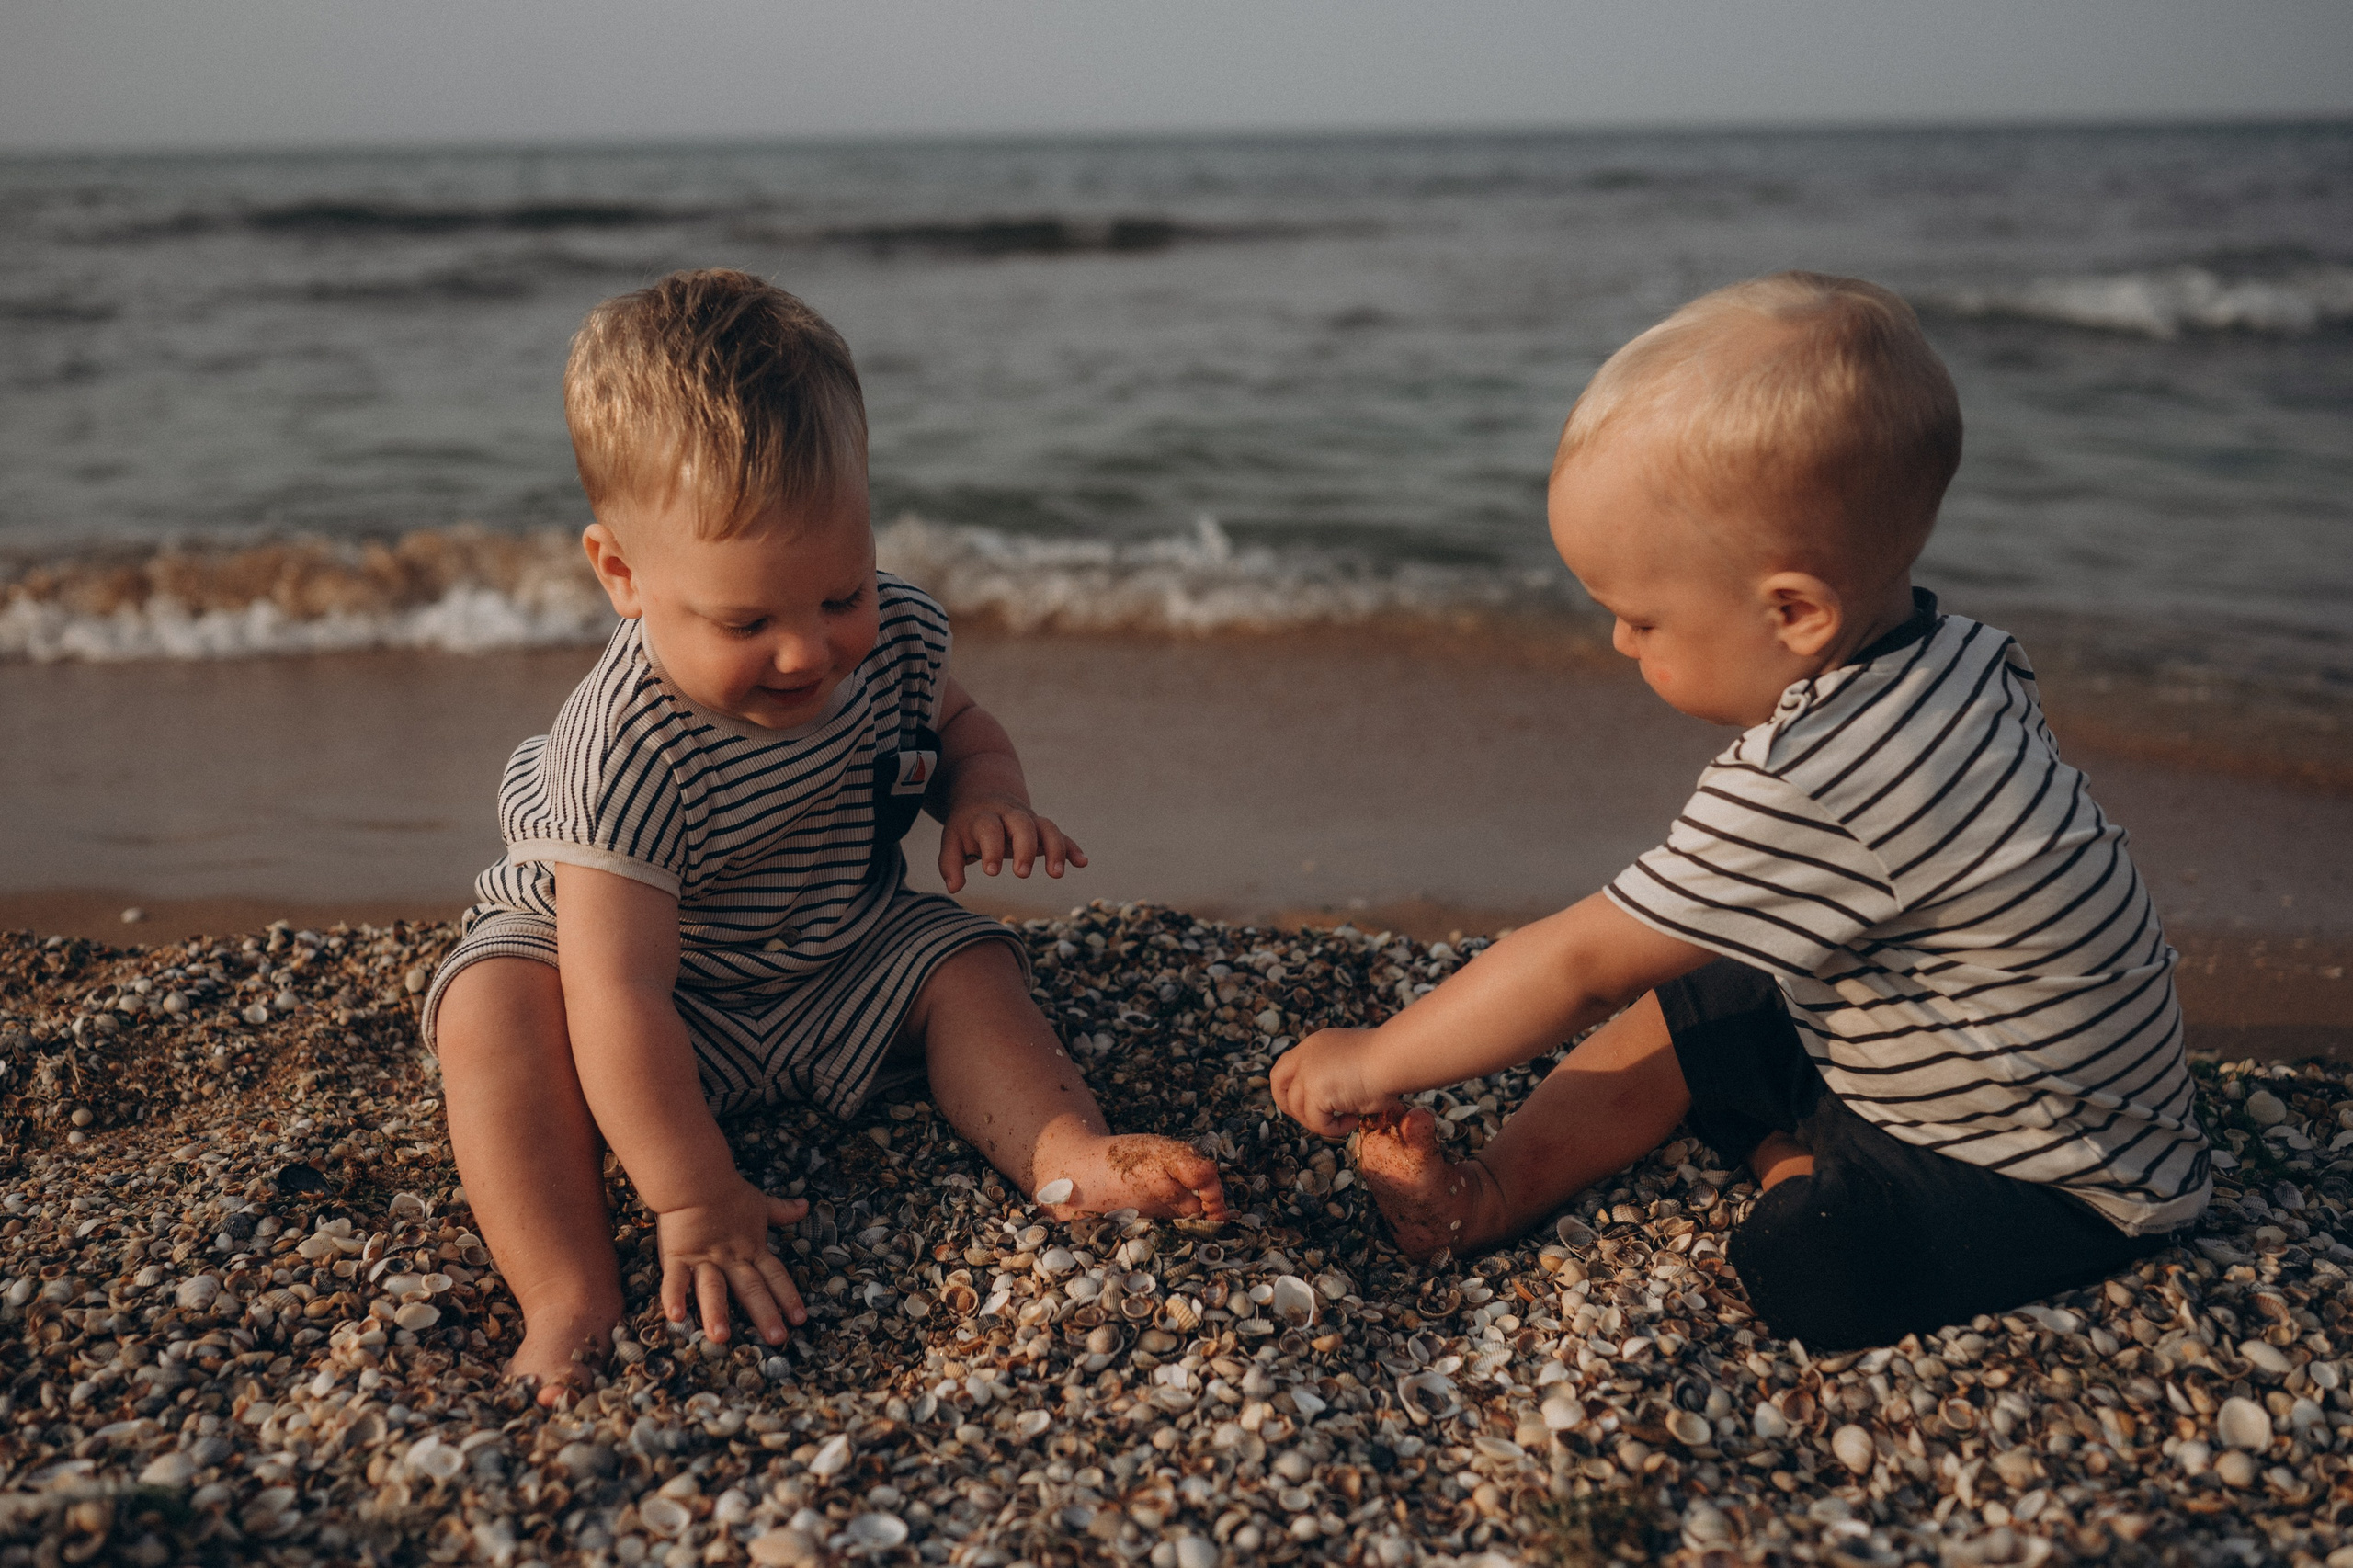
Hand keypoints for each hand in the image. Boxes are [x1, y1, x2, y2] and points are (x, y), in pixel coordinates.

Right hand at [656, 1181, 809, 1345]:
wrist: (696, 1177)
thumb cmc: (729, 1193)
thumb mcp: (760, 1203)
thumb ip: (781, 1211)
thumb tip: (805, 1206)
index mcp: (751, 1249)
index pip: (775, 1275)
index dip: (788, 1296)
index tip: (800, 1319)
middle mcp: (730, 1259)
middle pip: (750, 1289)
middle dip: (764, 1314)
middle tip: (778, 1339)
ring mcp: (704, 1259)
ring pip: (712, 1289)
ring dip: (717, 1312)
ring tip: (720, 1337)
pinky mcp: (677, 1255)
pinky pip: (675, 1279)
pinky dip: (674, 1296)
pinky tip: (676, 1317)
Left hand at [938, 796, 1086, 893]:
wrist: (984, 793)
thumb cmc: (967, 825)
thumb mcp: (951, 840)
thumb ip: (950, 864)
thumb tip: (954, 887)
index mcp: (984, 817)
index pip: (989, 829)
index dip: (991, 848)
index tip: (991, 872)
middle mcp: (1009, 815)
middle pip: (1022, 824)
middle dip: (1025, 848)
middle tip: (1021, 874)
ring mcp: (1029, 819)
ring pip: (1046, 827)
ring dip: (1055, 848)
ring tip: (1056, 874)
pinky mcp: (1041, 827)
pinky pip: (1060, 834)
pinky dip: (1071, 847)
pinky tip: (1082, 863)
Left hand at [1271, 1027, 1403, 1138]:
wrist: (1395, 1058)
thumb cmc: (1386, 1063)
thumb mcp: (1352, 1064)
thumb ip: (1334, 1075)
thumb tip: (1333, 1102)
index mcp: (1315, 1044)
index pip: (1287, 1066)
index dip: (1293, 1087)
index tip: (1313, 1103)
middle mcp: (1306, 1054)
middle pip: (1278, 1083)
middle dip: (1291, 1106)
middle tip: (1316, 1118)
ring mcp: (1308, 1072)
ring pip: (1298, 1109)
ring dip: (1320, 1121)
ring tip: (1346, 1120)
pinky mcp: (1315, 1091)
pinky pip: (1316, 1121)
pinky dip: (1332, 1128)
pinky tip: (1351, 1120)